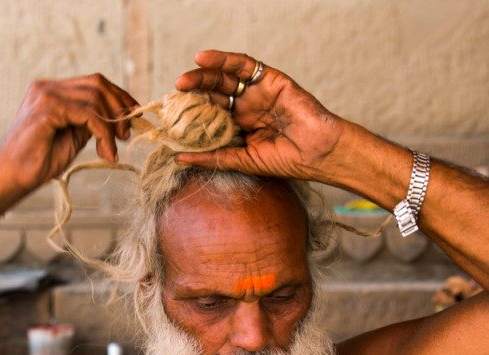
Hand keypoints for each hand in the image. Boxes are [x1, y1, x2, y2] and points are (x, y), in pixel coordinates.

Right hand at [0, 74, 138, 211]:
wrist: (11, 178)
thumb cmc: (38, 162)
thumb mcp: (72, 137)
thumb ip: (89, 122)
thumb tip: (116, 117)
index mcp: (51, 90)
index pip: (93, 82)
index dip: (118, 96)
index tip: (134, 116)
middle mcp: (46, 87)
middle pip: (97, 83)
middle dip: (119, 107)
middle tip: (127, 134)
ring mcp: (44, 95)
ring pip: (95, 98)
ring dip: (112, 125)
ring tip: (113, 149)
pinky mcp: (47, 109)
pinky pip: (88, 115)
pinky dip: (103, 133)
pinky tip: (105, 153)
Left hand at [173, 51, 348, 182]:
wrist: (317, 152)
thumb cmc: (286, 161)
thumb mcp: (242, 160)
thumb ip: (213, 157)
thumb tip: (178, 157)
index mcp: (240, 126)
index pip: (209, 114)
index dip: (190, 113)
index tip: (170, 116)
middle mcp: (246, 106)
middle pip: (213, 94)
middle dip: (193, 92)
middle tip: (175, 94)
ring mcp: (257, 92)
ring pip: (224, 77)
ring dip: (203, 75)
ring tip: (184, 80)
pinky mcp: (269, 79)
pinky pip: (243, 65)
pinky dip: (223, 59)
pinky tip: (203, 59)